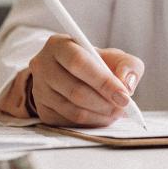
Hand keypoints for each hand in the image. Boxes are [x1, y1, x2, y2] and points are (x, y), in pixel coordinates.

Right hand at [29, 34, 144, 126]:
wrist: (74, 75)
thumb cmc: (96, 63)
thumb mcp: (115, 57)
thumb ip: (128, 65)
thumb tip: (127, 84)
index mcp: (59, 45)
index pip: (79, 63)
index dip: (103, 82)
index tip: (125, 96)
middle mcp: (43, 66)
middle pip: (75, 90)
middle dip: (105, 103)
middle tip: (124, 108)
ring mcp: (39, 90)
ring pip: (73, 110)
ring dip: (100, 115)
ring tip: (117, 112)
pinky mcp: (43, 110)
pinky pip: (69, 123)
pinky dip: (91, 123)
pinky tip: (103, 116)